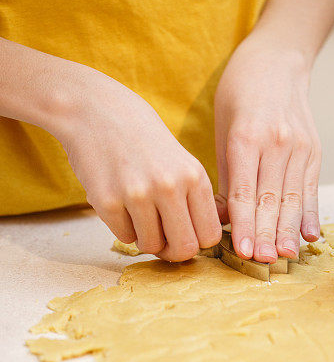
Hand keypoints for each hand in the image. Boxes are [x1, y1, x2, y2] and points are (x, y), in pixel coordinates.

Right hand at [51, 68, 220, 260]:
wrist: (95, 110)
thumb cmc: (141, 138)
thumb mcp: (180, 161)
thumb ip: (192, 198)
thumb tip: (196, 243)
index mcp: (194, 176)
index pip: (210, 235)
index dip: (197, 242)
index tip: (185, 236)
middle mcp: (170, 186)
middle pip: (184, 249)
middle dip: (173, 251)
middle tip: (162, 240)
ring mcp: (137, 194)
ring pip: (151, 246)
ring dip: (145, 238)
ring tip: (138, 213)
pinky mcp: (107, 201)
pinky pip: (124, 236)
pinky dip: (122, 227)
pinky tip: (119, 202)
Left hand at [214, 35, 320, 261]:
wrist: (277, 59)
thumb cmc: (240, 93)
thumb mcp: (222, 127)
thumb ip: (225, 173)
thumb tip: (221, 217)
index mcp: (247, 137)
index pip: (245, 191)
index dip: (245, 225)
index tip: (244, 251)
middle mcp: (277, 142)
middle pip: (271, 198)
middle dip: (268, 234)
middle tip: (264, 262)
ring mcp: (299, 146)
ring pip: (293, 197)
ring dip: (289, 231)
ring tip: (284, 256)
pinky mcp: (314, 149)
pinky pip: (310, 187)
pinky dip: (310, 214)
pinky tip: (310, 236)